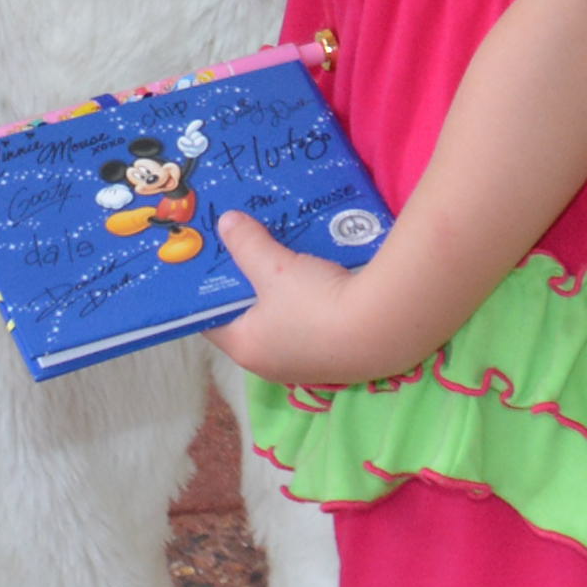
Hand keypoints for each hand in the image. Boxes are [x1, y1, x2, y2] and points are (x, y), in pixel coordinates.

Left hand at [208, 212, 435, 391]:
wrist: (381, 329)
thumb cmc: (314, 304)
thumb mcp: (274, 266)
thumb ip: (247, 244)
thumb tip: (226, 223)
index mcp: (246, 348)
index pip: (211, 320)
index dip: (206, 291)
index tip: (205, 262)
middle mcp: (271, 363)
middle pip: (248, 318)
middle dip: (246, 285)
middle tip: (243, 250)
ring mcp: (305, 363)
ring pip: (281, 320)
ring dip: (279, 292)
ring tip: (279, 256)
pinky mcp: (333, 356)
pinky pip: (309, 324)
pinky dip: (306, 300)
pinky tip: (314, 274)